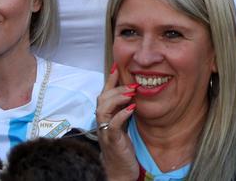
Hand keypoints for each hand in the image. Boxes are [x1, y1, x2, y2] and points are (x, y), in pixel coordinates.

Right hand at [96, 66, 139, 180]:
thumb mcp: (125, 124)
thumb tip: (134, 91)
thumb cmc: (123, 147)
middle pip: (101, 99)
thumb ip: (126, 109)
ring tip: (131, 93)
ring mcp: (105, 132)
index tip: (117, 65)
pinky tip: (132, 109)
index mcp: (106, 117)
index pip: (105, 94)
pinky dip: (122, 115)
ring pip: (103, 110)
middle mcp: (103, 123)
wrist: (121, 171)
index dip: (110, 80)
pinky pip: (113, 126)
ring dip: (117, 98)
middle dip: (116, 88)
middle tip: (132, 84)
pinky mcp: (112, 141)